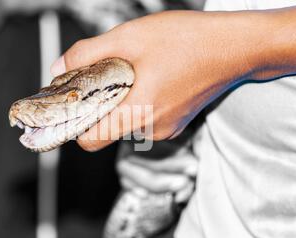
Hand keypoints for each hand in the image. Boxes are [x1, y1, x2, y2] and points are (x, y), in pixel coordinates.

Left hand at [51, 10, 263, 150]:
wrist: (236, 47)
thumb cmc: (188, 40)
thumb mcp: (129, 38)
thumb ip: (88, 55)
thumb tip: (58, 68)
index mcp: (138, 113)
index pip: (90, 140)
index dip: (74, 124)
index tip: (70, 104)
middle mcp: (151, 129)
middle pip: (107, 129)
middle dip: (98, 106)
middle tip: (101, 76)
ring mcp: (166, 128)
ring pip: (127, 122)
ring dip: (120, 101)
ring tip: (131, 72)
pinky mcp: (176, 121)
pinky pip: (145, 118)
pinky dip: (138, 101)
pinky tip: (149, 77)